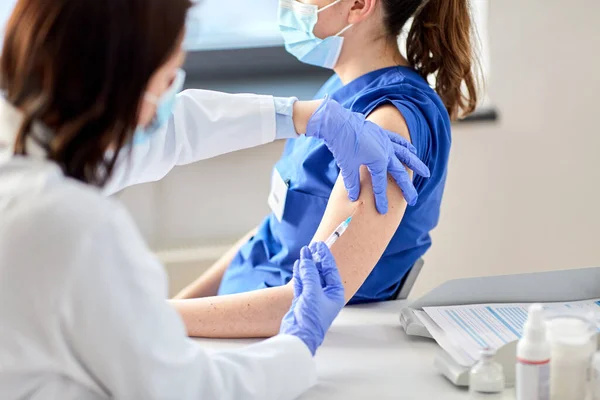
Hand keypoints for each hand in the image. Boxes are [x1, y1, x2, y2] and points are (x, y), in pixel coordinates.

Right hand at [279, 243, 344, 355]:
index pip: (331, 270)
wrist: (299, 336)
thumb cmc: (311, 318)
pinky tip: (298, 265)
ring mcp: (314, 297)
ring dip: (307, 265)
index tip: (319, 245)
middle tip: (311, 247)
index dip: (325, 256)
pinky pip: (302, 283)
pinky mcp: (302, 300)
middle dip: (316, 259)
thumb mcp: (313, 292)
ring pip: (311, 276)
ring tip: (303, 252)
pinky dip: (300, 275)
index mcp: (335, 293)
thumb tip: (307, 259)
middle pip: (321, 272)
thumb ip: (310, 274)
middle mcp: (326, 294)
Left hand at [305, 96, 430, 212]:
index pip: (380, 185)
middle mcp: (386, 151)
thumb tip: (354, 198)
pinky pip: (398, 141)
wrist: (338, 123)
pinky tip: (413, 151)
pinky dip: (406, 146)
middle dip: (406, 188)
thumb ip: (352, 184)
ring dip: (416, 164)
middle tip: (413, 200)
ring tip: (426, 173)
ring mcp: (385, 141)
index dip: (381, 199)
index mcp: (378, 161)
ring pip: (405, 155)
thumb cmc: (342, 145)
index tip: (383, 211)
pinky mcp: (382, 134)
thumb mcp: (347, 167)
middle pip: (399, 173)